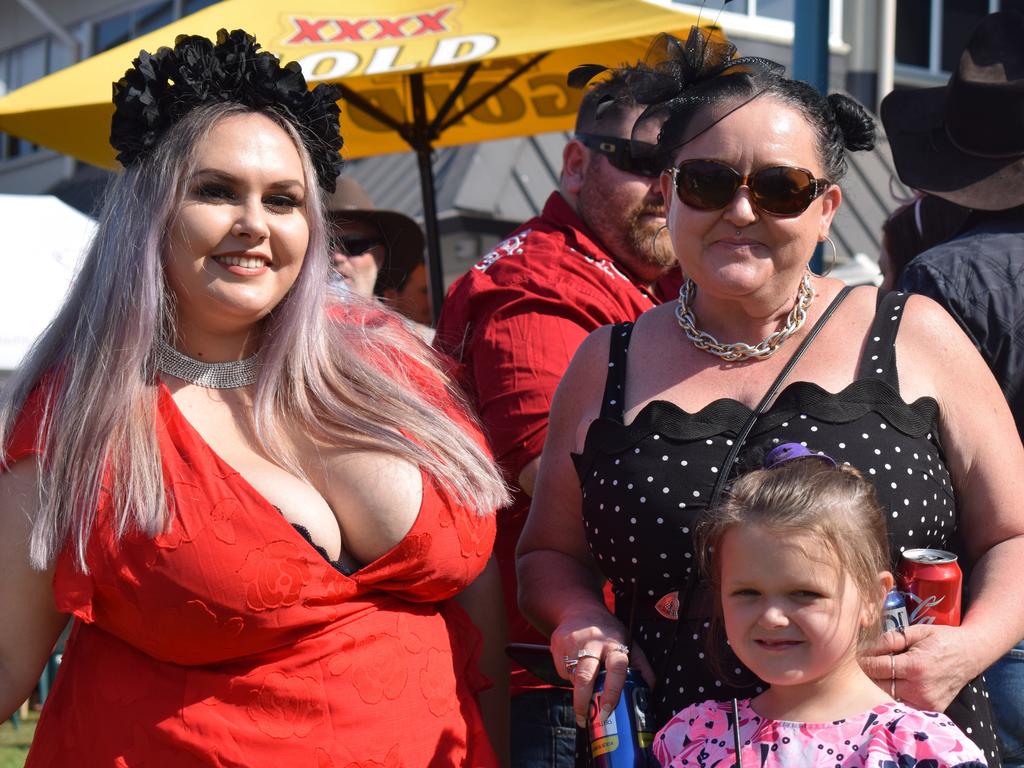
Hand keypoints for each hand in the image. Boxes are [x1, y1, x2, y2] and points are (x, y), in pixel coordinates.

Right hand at [549, 609, 654, 726]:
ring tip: (584, 683)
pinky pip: (562, 670)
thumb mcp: (629, 643)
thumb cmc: (609, 632)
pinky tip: (574, 664)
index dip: (612, 691)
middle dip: (582, 701)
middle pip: (585, 677)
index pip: (616, 669)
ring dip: (577, 687)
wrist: (581, 609)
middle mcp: (592, 642)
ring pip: (572, 676)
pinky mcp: (557, 643)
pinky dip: (568, 674)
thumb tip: (651, 690)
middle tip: (585, 718)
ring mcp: (572, 641)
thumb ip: (641, 665)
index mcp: (614, 644)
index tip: (608, 711)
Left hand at [860, 624, 974, 711]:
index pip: (876, 668)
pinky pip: (903, 703)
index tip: (857, 654)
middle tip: (868, 661)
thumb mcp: (916, 631)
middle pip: (880, 684)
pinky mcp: (932, 709)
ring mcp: (927, 703)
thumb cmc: (941, 639)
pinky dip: (896, 692)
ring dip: (882, 683)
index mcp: (916, 667)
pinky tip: (897, 680)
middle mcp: (921, 689)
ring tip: (883, 669)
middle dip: (871, 672)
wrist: (971, 654)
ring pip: (889, 695)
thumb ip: (890, 639)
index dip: (864, 660)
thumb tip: (866, 645)